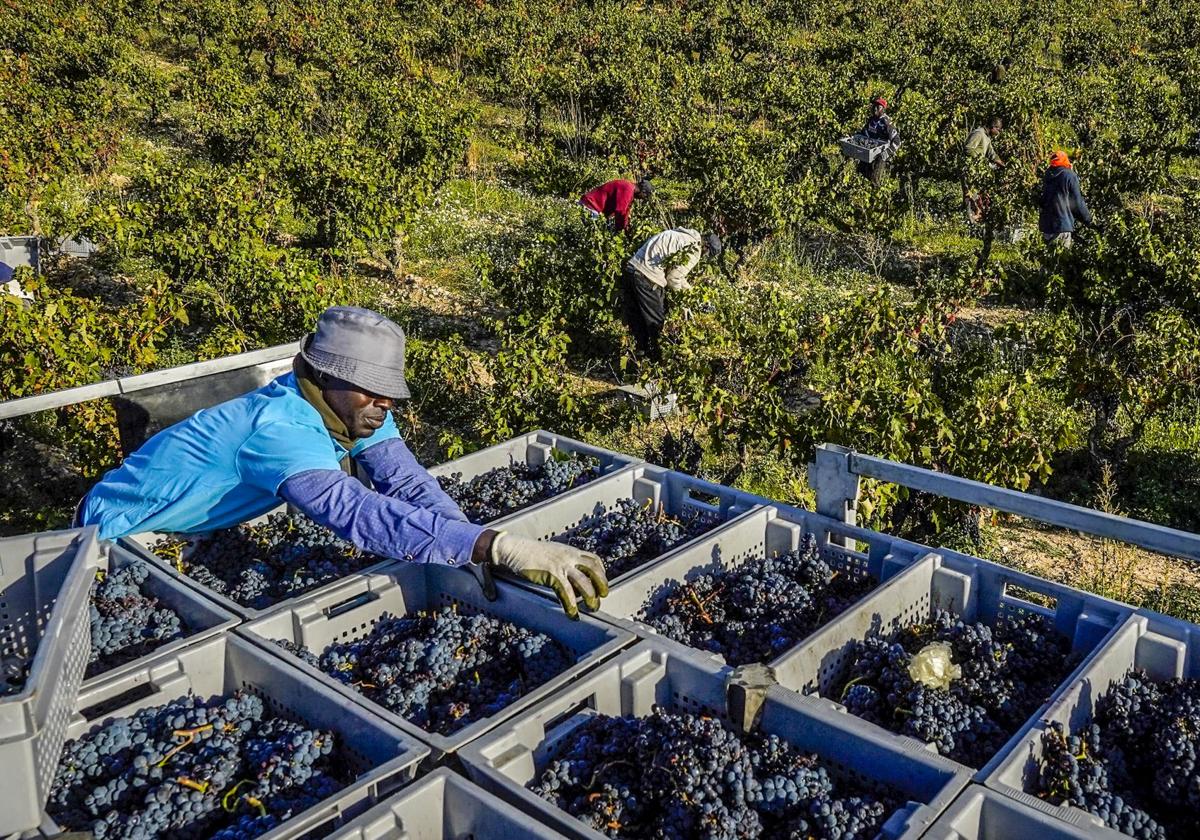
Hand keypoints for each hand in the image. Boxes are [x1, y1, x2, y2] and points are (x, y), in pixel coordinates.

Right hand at [490, 533, 608, 617]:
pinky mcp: (552, 575)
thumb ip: (561, 561)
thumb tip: (567, 573)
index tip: (601, 581)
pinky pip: (567, 592)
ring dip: (591, 596)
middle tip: (603, 595)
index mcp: (569, 551)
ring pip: (584, 583)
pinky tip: (573, 614)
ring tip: (592, 607)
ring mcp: (561, 565)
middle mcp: (569, 557)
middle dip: (602, 583)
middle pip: (594, 570)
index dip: (601, 571)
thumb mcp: (551, 552)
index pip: (593, 559)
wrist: (513, 549)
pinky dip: (572, 605)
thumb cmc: (528, 552)